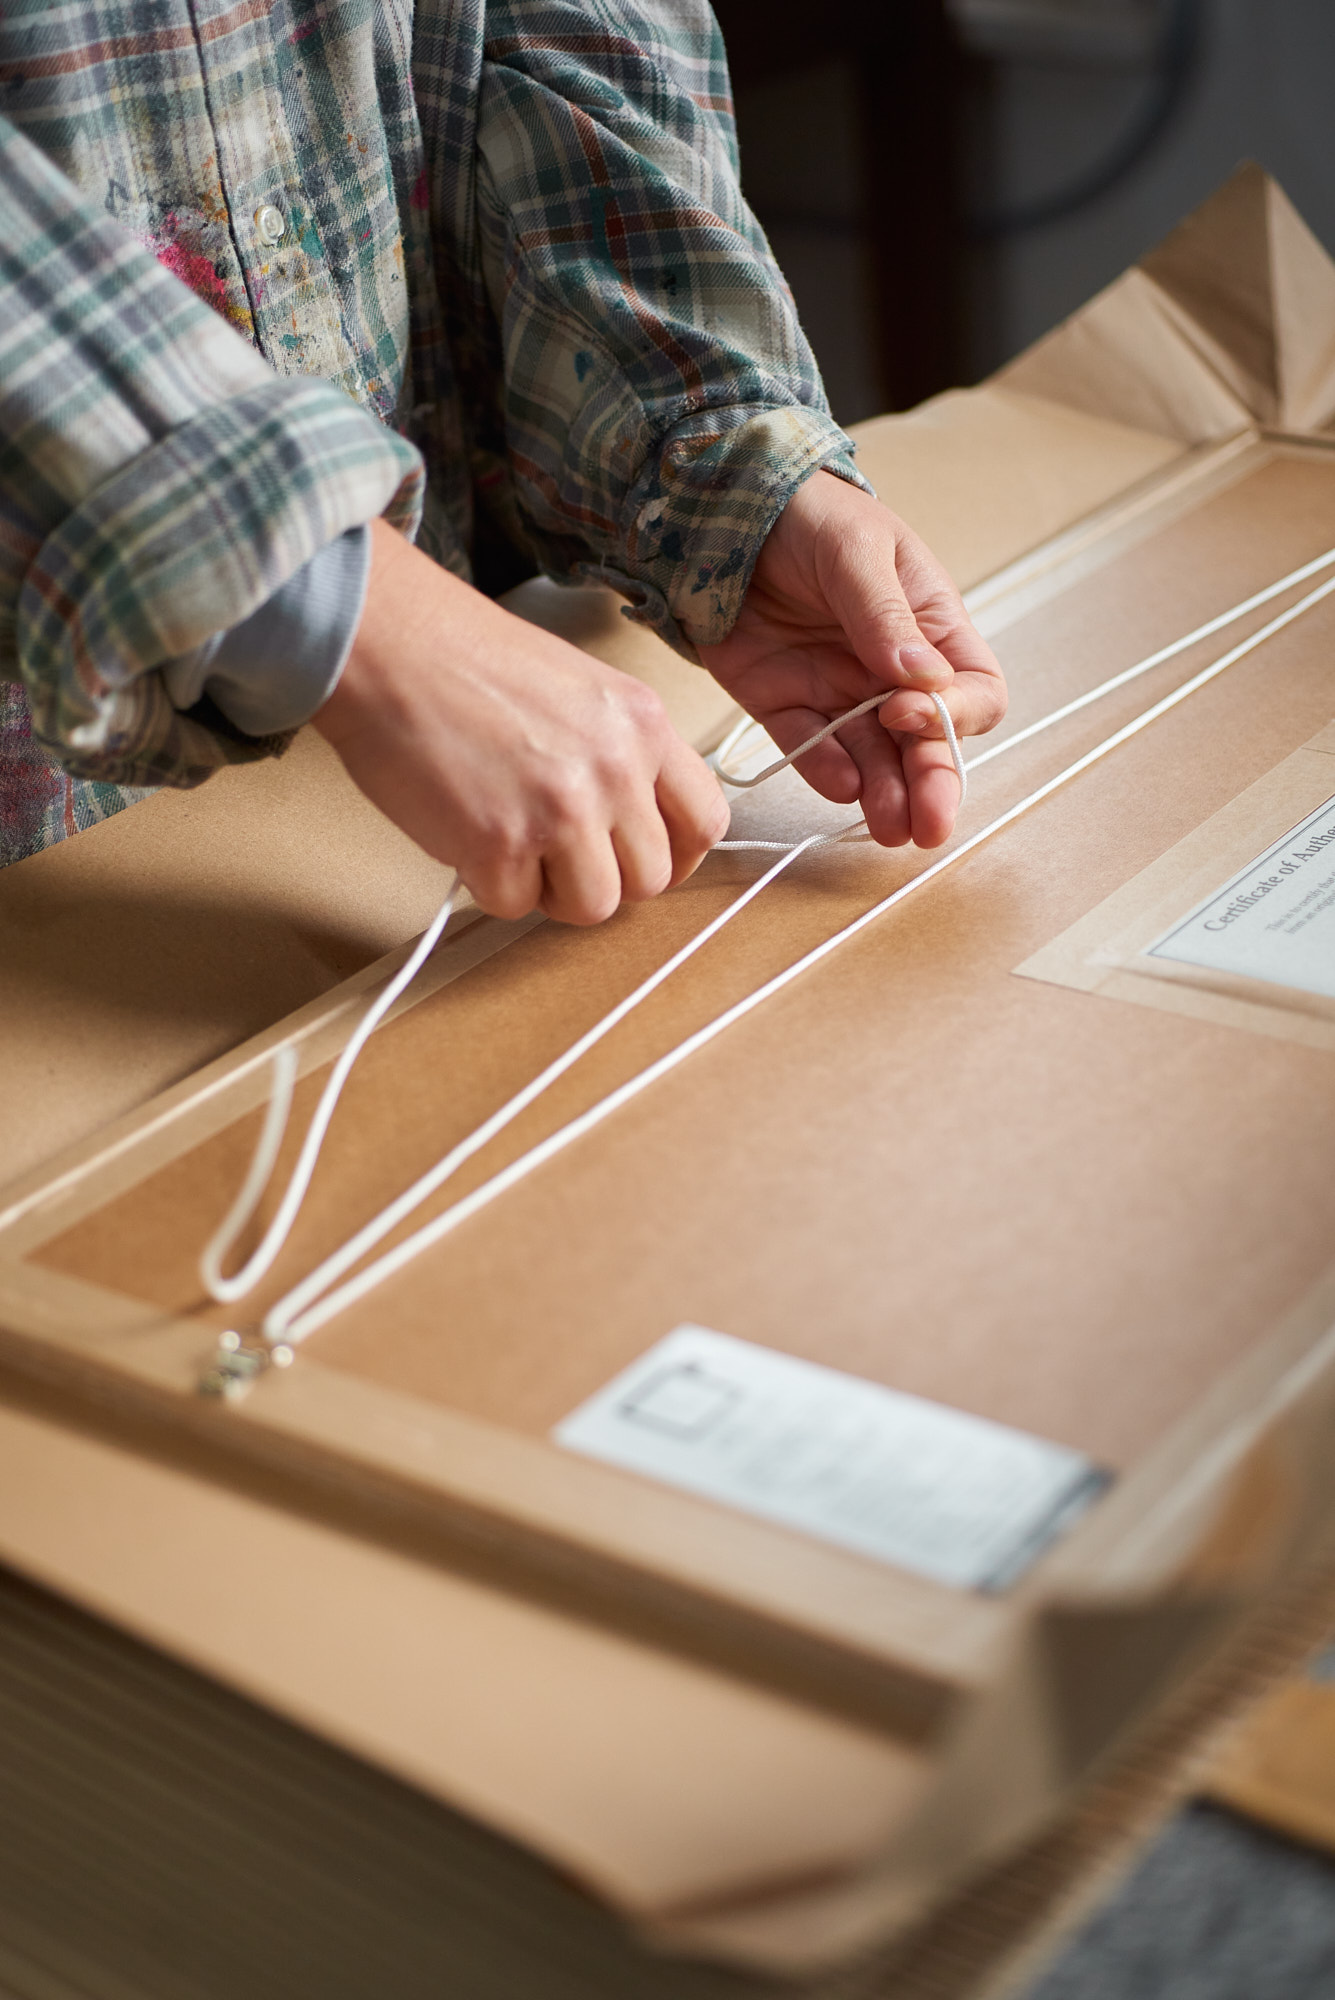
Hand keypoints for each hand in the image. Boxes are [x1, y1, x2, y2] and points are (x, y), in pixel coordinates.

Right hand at [315, 520, 728, 923]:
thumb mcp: (581, 690)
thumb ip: (618, 754)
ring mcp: (562, 810)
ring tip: (511, 846)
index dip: (674, 856)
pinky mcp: (501, 844)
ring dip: (550, 892)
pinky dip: (485, 882)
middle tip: (553, 851)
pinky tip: (464, 830)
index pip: (705, 821)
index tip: (637, 860)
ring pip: (593, 907)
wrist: (391, 643)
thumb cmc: (466, 658)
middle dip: (602, 878)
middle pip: (650, 880)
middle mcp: (616, 770)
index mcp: (644, 725)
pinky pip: (514, 905)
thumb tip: (626, 828)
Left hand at [698, 472, 1006, 847]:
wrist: (727, 509)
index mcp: (931, 629)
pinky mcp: (785, 705)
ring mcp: (839, 692)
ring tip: (889, 829)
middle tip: (928, 827)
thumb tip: (920, 678)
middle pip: (928, 743)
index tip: (907, 709)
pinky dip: (827, 772)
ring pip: (874, 760)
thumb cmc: (812, 513)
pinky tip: (842, 787)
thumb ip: (884, 615)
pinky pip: (811, 749)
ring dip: (886, 796)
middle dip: (932, 785)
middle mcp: (891, 673)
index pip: (973, 692)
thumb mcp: (857, 550)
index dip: (954, 715)